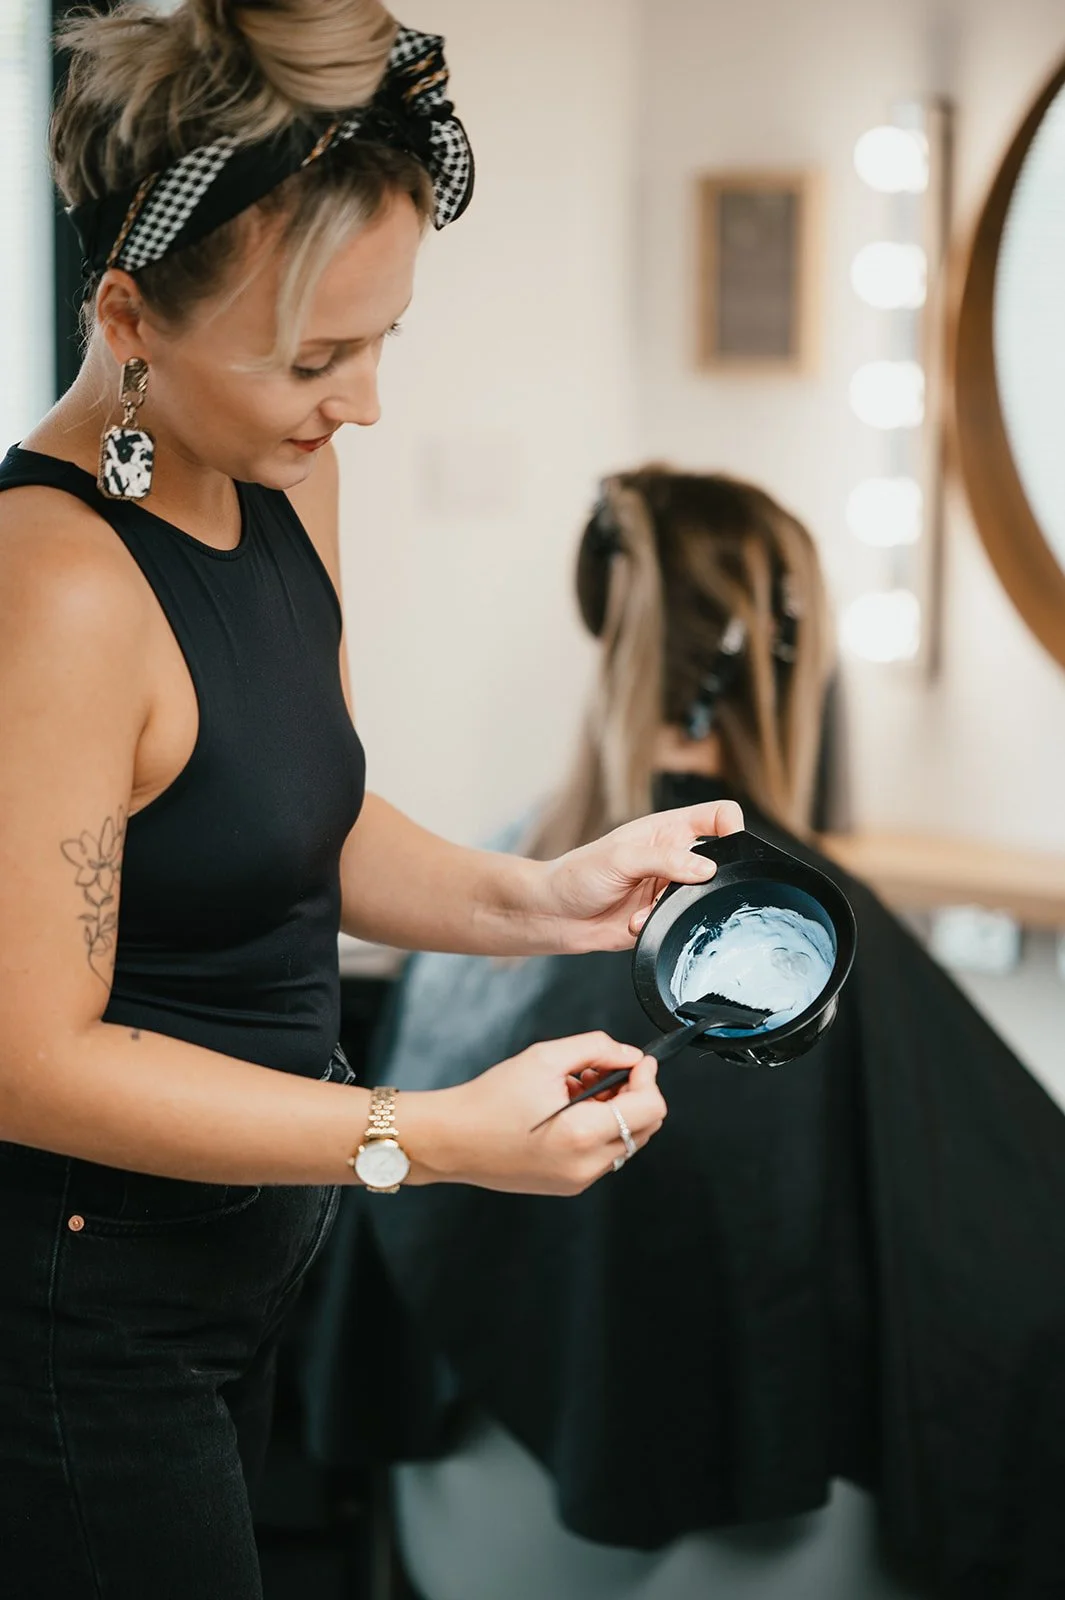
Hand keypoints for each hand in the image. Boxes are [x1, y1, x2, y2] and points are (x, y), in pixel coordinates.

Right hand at [408, 1033, 665, 1195]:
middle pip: (645, 1128)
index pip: (650, 1108)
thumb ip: (595, 1048)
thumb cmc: (488, 1101)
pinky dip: (599, 1130)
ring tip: (579, 1089)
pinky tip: (569, 1111)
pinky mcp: (569, 1185)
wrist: (452, 1139)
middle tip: (605, 1071)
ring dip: (616, 1111)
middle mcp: (586, 1165)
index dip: (648, 1078)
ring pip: (626, 1142)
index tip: (637, 1062)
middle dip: (634, 1094)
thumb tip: (629, 1055)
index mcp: (582, 1134)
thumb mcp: (543, 1058)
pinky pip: (603, 1155)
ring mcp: (579, 1180)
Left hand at [540, 799, 744, 952]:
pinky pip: (679, 924)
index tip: (732, 849)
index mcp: (669, 830)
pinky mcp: (662, 917)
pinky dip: (658, 925)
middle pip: (718, 864)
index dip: (733, 827)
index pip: (718, 816)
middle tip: (676, 889)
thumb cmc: (579, 874)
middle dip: (702, 882)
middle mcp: (674, 857)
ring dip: (673, 908)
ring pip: (700, 900)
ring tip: (642, 908)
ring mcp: (669, 889)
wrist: (555, 913)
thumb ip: (665, 860)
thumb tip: (706, 868)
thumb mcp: (621, 857)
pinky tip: (634, 922)